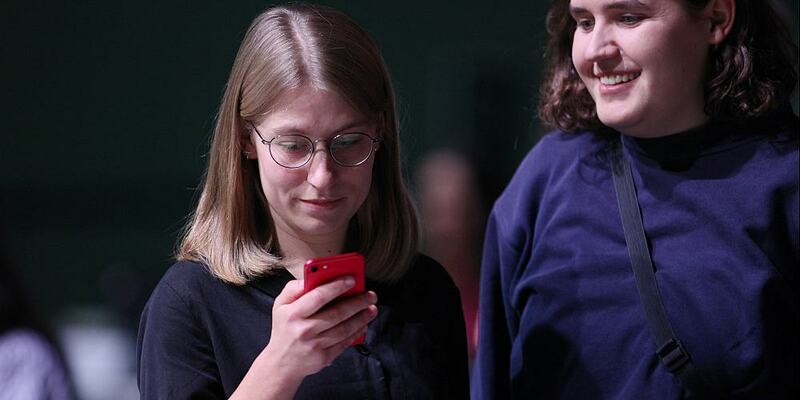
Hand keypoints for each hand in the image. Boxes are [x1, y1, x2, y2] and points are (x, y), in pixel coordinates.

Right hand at [261, 276, 377, 380]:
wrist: (281, 363)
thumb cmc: (284, 328)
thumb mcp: (280, 305)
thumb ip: (294, 288)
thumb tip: (313, 277)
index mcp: (293, 313)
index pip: (319, 296)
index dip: (338, 286)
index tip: (352, 279)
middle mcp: (304, 329)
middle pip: (337, 313)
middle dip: (358, 302)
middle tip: (371, 295)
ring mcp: (315, 345)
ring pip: (345, 328)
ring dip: (362, 317)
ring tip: (371, 309)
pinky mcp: (324, 357)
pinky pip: (345, 342)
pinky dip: (357, 332)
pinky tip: (363, 324)